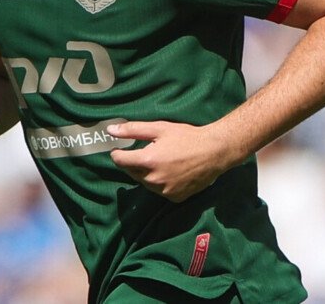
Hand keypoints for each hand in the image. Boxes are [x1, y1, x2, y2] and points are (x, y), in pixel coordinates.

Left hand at [107, 121, 233, 202]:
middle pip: (132, 172)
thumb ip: (132, 130)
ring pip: (145, 182)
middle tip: (149, 151)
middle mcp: (153, 180)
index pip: (119, 161)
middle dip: (135, 162)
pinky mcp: (175, 197)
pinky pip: (160, 190)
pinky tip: (172, 171)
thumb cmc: (187, 137)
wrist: (214, 152)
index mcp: (147, 161)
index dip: (118, 153)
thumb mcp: (159, 128)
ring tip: (163, 160)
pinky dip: (161, 182)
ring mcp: (164, 191)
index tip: (121, 148)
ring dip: (147, 173)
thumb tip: (110, 131)